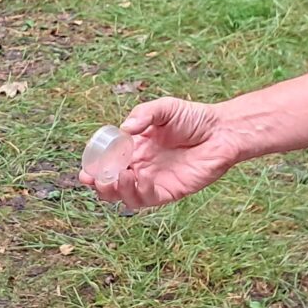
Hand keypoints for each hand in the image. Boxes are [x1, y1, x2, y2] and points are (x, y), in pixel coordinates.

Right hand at [81, 97, 241, 209]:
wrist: (222, 131)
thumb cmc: (194, 118)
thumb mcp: (164, 109)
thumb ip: (143, 115)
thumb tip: (124, 128)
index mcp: (134, 148)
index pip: (107, 162)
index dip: (94, 167)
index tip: (86, 168)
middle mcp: (141, 167)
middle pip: (111, 184)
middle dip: (99, 184)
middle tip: (94, 178)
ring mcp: (154, 181)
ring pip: (126, 196)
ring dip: (116, 190)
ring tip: (117, 176)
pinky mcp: (170, 192)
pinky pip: (148, 198)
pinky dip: (140, 191)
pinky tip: (140, 177)